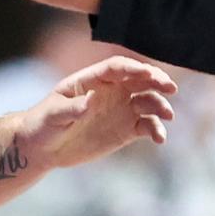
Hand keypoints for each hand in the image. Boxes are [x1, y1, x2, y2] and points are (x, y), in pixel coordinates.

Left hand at [17, 55, 175, 169]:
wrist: (43, 147)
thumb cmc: (44, 123)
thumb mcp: (53, 114)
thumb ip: (71, 107)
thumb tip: (90, 101)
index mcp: (93, 79)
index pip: (117, 68)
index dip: (133, 68)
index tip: (147, 73)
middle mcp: (112, 91)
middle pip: (139, 79)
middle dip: (157, 80)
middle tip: (171, 87)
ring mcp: (121, 109)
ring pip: (147, 101)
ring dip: (160, 106)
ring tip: (168, 116)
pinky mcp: (126, 130)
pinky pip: (146, 126)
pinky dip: (156, 130)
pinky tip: (160, 138)